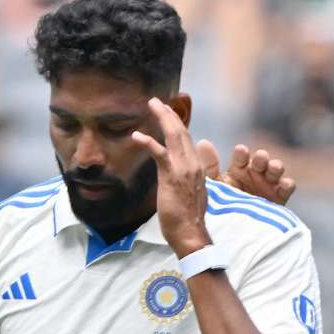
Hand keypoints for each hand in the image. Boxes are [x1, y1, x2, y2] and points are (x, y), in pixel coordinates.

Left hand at [132, 97, 211, 257]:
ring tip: (152, 104)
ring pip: (174, 135)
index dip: (177, 124)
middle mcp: (193, 163)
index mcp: (198, 167)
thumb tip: (183, 175)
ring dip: (162, 117)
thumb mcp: (191, 194)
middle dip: (169, 114)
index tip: (168, 113)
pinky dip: (147, 141)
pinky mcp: (171, 175)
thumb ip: (188, 180)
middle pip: (182, 131)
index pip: (187, 139)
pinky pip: (159, 152)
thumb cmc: (189, 219)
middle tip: (157, 101)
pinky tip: (135, 135)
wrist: (191, 232)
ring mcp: (184, 168)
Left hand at [197, 140, 295, 205]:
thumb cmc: (221, 204)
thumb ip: (209, 166)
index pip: (241, 157)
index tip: (240, 151)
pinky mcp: (279, 197)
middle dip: (261, 158)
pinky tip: (284, 184)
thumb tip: (203, 142)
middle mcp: (254, 174)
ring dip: (275, 167)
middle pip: (260, 161)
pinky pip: (286, 188)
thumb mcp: (214, 186)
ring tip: (273, 167)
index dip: (242, 153)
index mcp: (238, 169)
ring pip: (275, 170)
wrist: (231, 231)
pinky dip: (287, 184)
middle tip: (260, 157)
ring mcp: (268, 184)